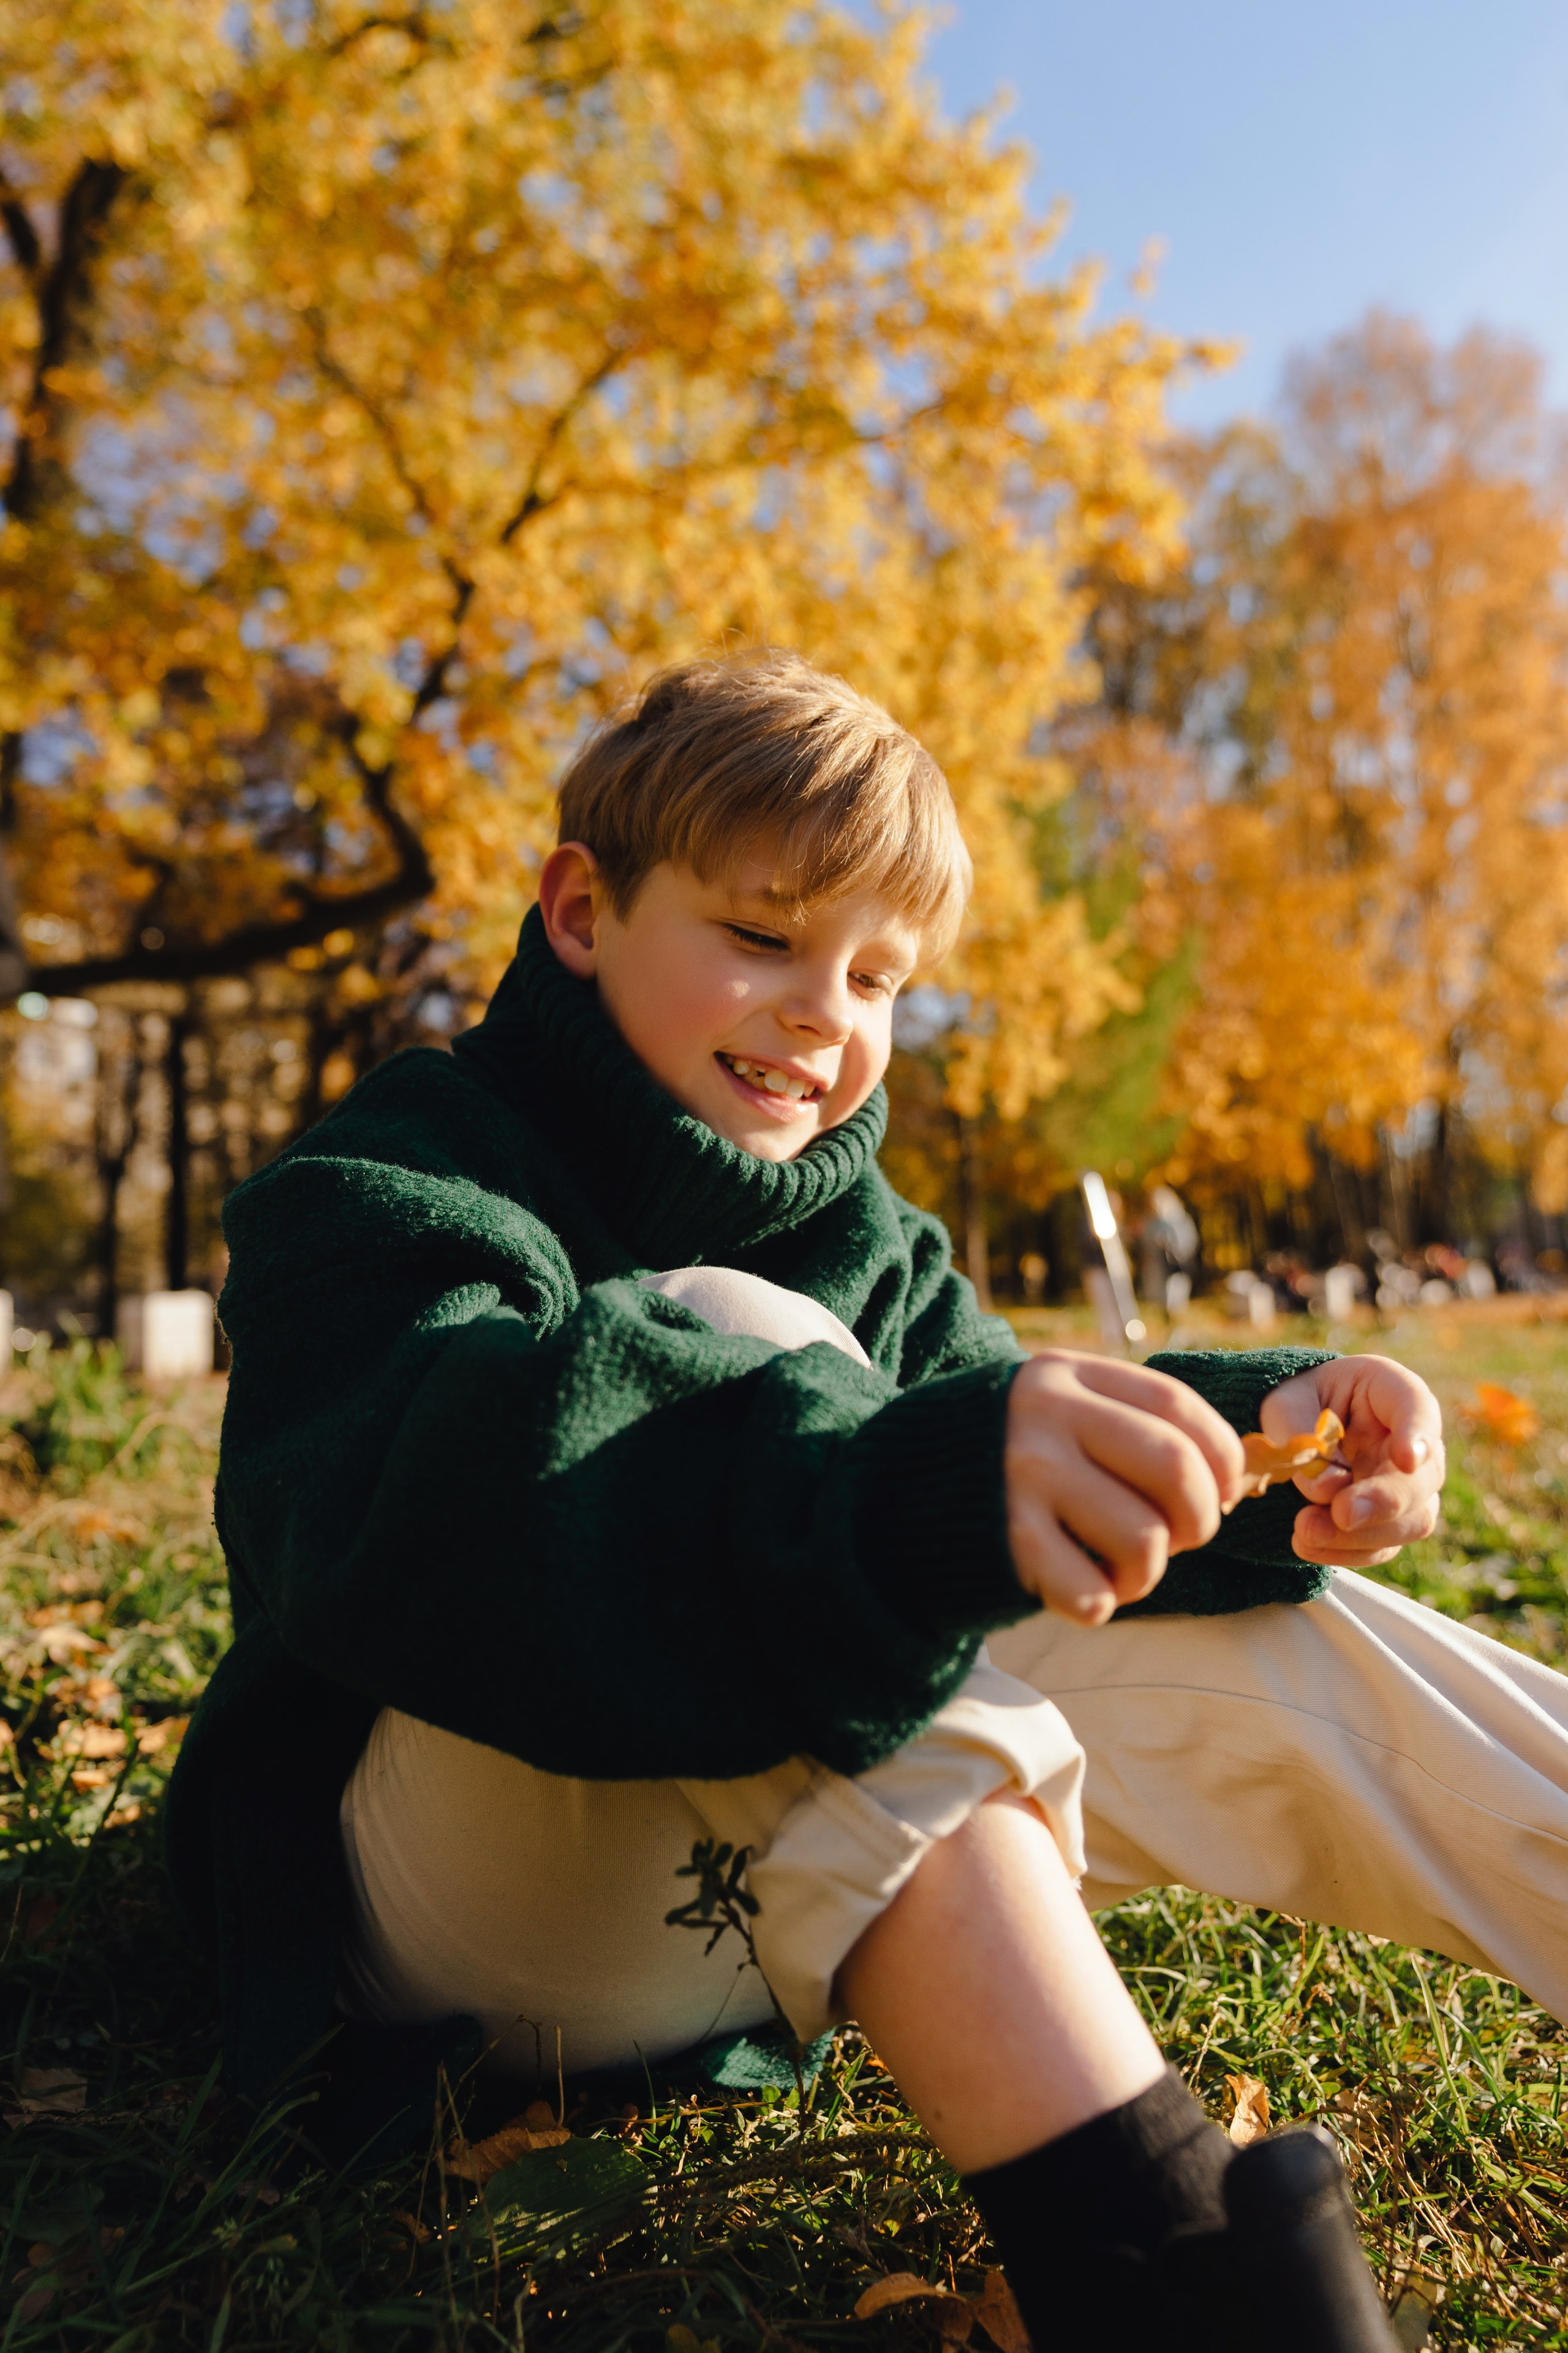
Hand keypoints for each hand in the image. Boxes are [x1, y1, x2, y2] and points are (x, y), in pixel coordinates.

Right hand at [1006, 1351, 1246, 1625]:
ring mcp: (1024, 1477)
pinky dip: (1098, 1603)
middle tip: (1177, 1539)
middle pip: (1175, 1470)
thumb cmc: (1000, 1458)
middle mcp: (1046, 1416)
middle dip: (1198, 1520)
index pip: (1179, 1408)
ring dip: (1147, 1572)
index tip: (1220, 1492)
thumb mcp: (1052, 1408)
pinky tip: (1074, 1587)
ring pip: (1145, 1540)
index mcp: (1066, 1374)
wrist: (887, 1492)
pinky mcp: (1007, 1542)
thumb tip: (1233, 1479)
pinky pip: (1093, 1594)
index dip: (1221, 1457)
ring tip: (1117, 1569)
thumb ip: (1124, 1423)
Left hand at [1260, 1356, 1444, 1568]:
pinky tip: (1307, 1544)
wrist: (1292, 1427)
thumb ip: (1303, 1439)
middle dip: (1383, 1501)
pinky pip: (1382, 1547)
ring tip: (1305, 1530)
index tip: (1406, 1457)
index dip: (1417, 1434)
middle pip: (1423, 1478)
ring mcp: (1409, 1486)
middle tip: (1343, 1512)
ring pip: (1411, 1521)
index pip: (1417, 1407)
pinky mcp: (1391, 1523)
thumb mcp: (1285, 1405)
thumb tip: (1327, 1492)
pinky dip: (1345, 1552)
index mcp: (1390, 1391)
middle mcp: (1413, 1442)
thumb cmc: (1295, 1403)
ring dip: (1362, 1535)